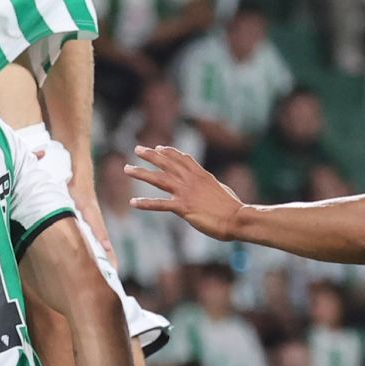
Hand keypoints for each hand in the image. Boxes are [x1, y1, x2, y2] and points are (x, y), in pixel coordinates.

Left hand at [127, 145, 244, 239]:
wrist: (237, 218)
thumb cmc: (232, 207)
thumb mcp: (219, 188)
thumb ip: (208, 183)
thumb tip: (205, 182)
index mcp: (201, 175)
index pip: (182, 158)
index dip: (169, 152)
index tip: (158, 147)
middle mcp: (191, 180)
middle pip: (166, 163)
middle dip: (150, 155)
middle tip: (137, 149)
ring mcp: (185, 193)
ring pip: (158, 179)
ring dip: (141, 173)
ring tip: (127, 169)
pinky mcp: (183, 207)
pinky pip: (160, 204)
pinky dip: (145, 203)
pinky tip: (133, 202)